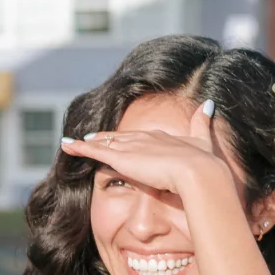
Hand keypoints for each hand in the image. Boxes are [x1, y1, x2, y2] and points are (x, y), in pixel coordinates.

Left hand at [57, 101, 230, 197]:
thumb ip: (202, 122)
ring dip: (88, 143)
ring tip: (73, 142)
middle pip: (118, 137)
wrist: (198, 171)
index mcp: (160, 137)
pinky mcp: (120, 158)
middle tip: (89, 139)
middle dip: (103, 138)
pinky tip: (65, 145)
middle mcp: (143, 138)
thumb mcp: (203, 140)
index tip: (116, 139)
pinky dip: (77, 148)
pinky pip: (92, 151)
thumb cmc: (203, 162)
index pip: (137, 137)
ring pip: (103, 143)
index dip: (125, 138)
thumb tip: (209, 103)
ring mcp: (131, 147)